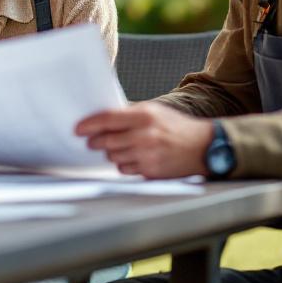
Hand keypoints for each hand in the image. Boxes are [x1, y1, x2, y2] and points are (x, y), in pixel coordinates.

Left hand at [76, 103, 212, 178]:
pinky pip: (125, 170)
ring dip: (111, 154)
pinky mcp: (150, 171)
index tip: (78, 129)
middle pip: (107, 141)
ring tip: (119, 148)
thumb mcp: (156, 111)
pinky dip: (124, 165)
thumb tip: (105, 119)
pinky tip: (133, 158)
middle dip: (95, 142)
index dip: (89, 124)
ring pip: (114, 157)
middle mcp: (144, 135)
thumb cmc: (178, 127)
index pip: (108, 119)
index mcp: (145, 116)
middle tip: (92, 142)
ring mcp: (147, 155)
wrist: (203, 147)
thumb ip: (131, 114)